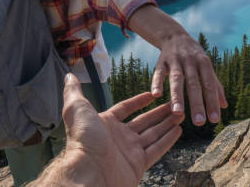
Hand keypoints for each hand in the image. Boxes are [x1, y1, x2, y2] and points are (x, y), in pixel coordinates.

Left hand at [30, 73, 183, 186]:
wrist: (89, 172)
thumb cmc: (82, 140)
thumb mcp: (77, 109)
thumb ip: (74, 92)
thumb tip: (69, 76)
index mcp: (105, 123)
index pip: (125, 108)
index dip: (138, 101)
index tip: (153, 94)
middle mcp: (118, 137)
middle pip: (143, 121)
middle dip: (158, 112)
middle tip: (174, 103)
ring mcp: (129, 152)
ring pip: (153, 134)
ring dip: (167, 123)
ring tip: (181, 113)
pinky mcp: (138, 165)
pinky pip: (156, 149)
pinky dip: (168, 140)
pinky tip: (178, 130)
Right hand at [151, 32, 227, 125]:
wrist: (174, 35)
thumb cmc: (194, 56)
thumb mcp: (206, 66)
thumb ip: (215, 86)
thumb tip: (224, 106)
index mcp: (204, 63)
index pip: (209, 85)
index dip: (212, 102)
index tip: (214, 120)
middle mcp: (190, 61)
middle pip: (194, 84)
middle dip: (197, 103)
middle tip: (199, 122)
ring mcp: (175, 60)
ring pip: (176, 79)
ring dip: (177, 96)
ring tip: (178, 113)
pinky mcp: (161, 61)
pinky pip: (158, 72)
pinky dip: (157, 82)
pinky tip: (156, 95)